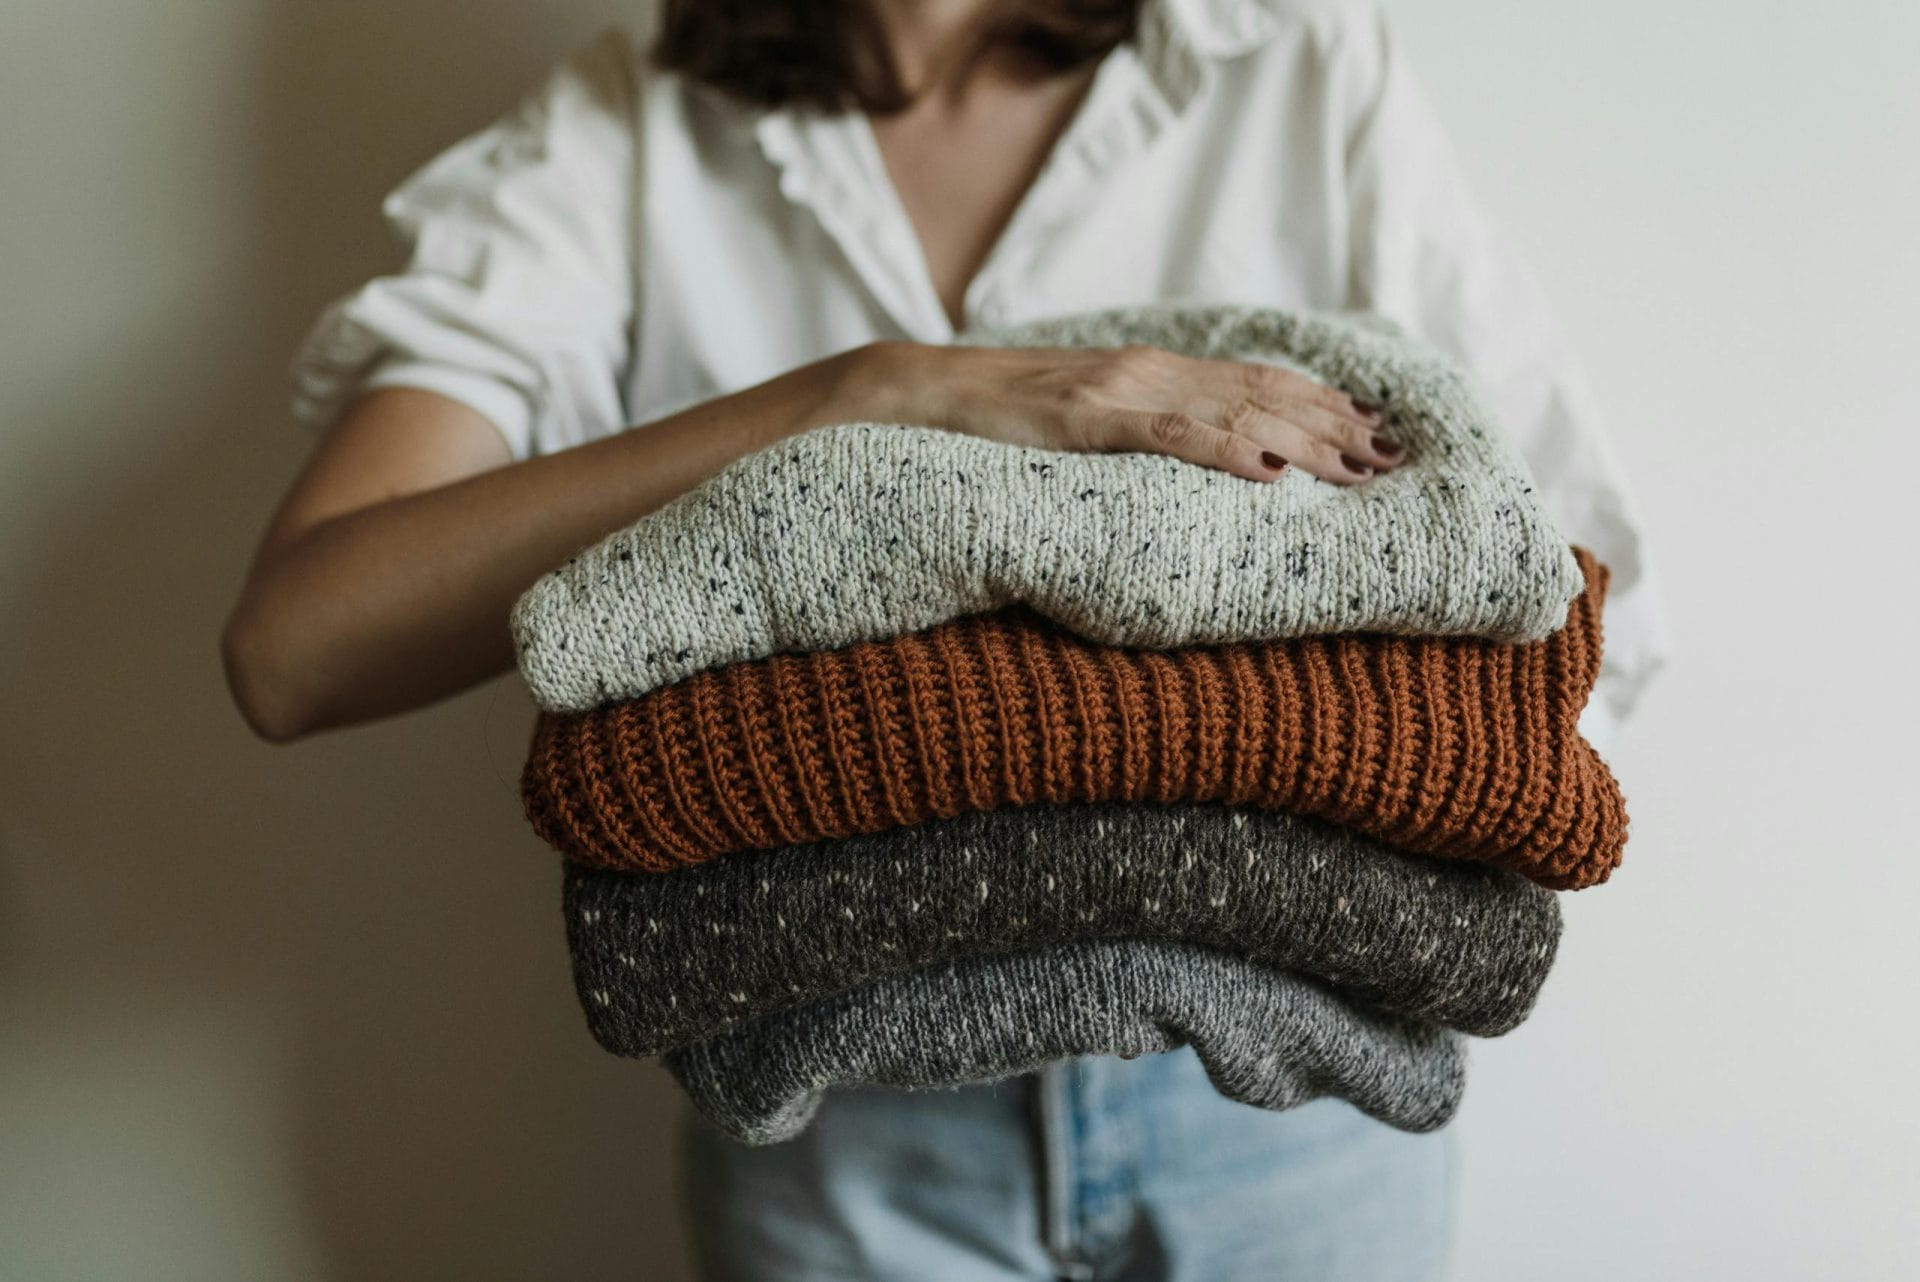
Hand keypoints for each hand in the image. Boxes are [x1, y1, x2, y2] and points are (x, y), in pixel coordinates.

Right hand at [863, 340, 1406, 485]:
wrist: (921, 393)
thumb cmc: (997, 420)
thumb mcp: (1081, 423)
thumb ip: (1137, 432)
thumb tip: (1197, 460)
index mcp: (1148, 374)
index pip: (1254, 383)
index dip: (1320, 404)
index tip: (1373, 430)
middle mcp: (1146, 373)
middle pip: (1261, 394)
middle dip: (1333, 426)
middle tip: (1392, 458)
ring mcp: (1117, 393)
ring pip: (1231, 411)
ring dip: (1303, 440)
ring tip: (1358, 468)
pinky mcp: (1084, 420)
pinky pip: (1166, 435)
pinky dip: (1223, 447)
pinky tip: (1269, 467)